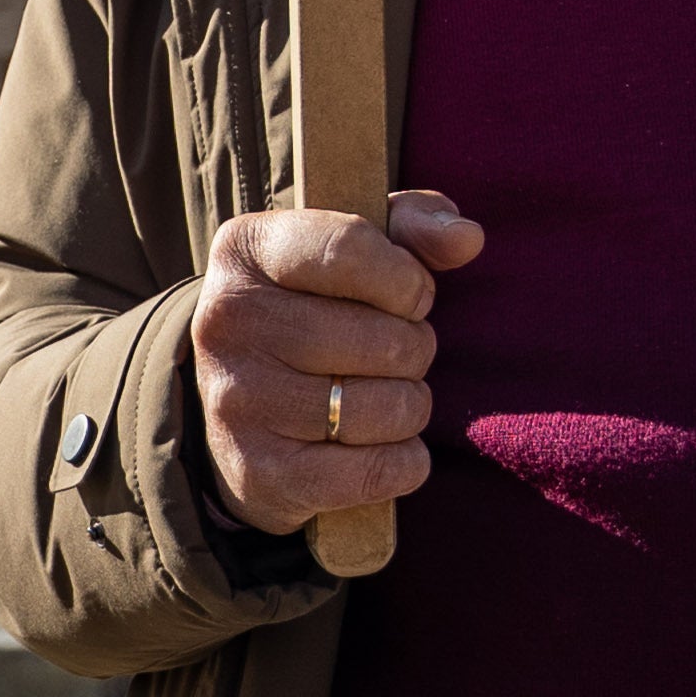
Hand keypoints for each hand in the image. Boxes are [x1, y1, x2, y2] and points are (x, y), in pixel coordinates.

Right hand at [190, 190, 487, 535]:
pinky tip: (384, 446)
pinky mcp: (259, 471)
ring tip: (387, 396)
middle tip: (396, 354)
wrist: (239, 411)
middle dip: (413, 349)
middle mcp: (227, 320)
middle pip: (382, 339)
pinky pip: (377, 471)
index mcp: (245, 249)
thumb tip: (467, 238)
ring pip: (386, 409)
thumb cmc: (315, 309)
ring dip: (410, 406)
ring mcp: (237, 400)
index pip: (349, 248)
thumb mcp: (352, 248)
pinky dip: (403, 462)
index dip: (406, 279)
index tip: (412, 297)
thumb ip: (415, 224)